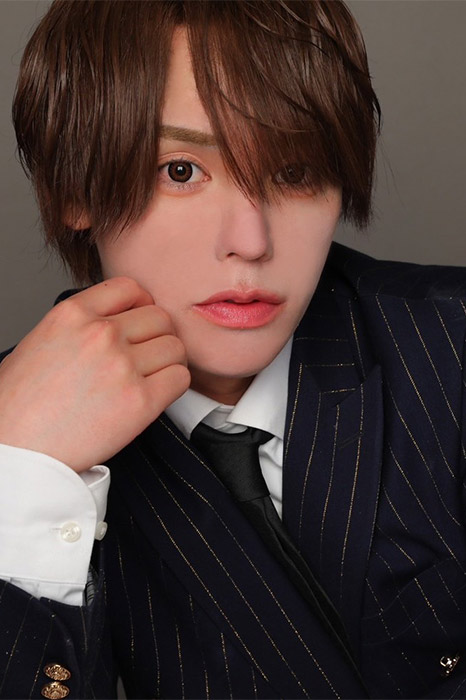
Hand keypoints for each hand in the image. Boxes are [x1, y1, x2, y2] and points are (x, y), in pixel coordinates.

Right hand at [0, 277, 189, 470]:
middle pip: (159, 317)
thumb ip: (77, 326)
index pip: (130, 288)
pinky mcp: (140, 401)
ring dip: (168, 361)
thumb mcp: (39, 343)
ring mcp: (122, 366)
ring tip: (152, 377)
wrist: (18, 450)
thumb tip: (108, 322)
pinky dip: (174, 385)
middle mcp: (100, 334)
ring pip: (175, 346)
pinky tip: (156, 394)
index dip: (141, 304)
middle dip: (157, 335)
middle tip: (148, 355)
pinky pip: (180, 378)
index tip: (140, 321)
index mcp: (72, 314)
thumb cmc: (19, 406)